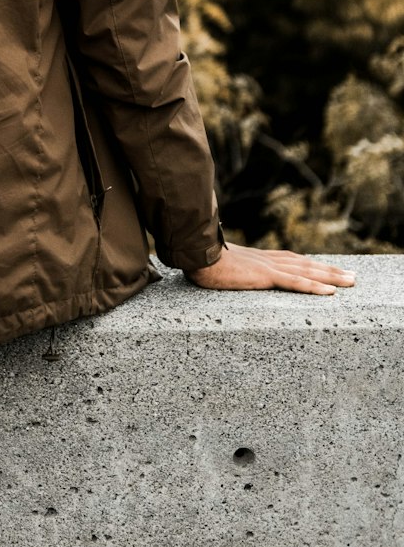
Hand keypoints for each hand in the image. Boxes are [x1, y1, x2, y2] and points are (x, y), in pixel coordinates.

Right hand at [186, 243, 355, 294]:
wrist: (193, 254)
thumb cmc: (200, 260)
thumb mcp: (219, 265)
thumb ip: (228, 268)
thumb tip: (222, 271)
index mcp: (257, 259)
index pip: (291, 260)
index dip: (311, 265)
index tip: (327, 269)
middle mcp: (267, 259)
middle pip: (306, 264)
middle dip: (330, 270)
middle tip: (352, 276)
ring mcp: (268, 267)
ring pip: (307, 271)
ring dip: (331, 276)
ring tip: (351, 282)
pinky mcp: (265, 276)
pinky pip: (295, 282)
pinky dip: (314, 286)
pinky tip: (331, 292)